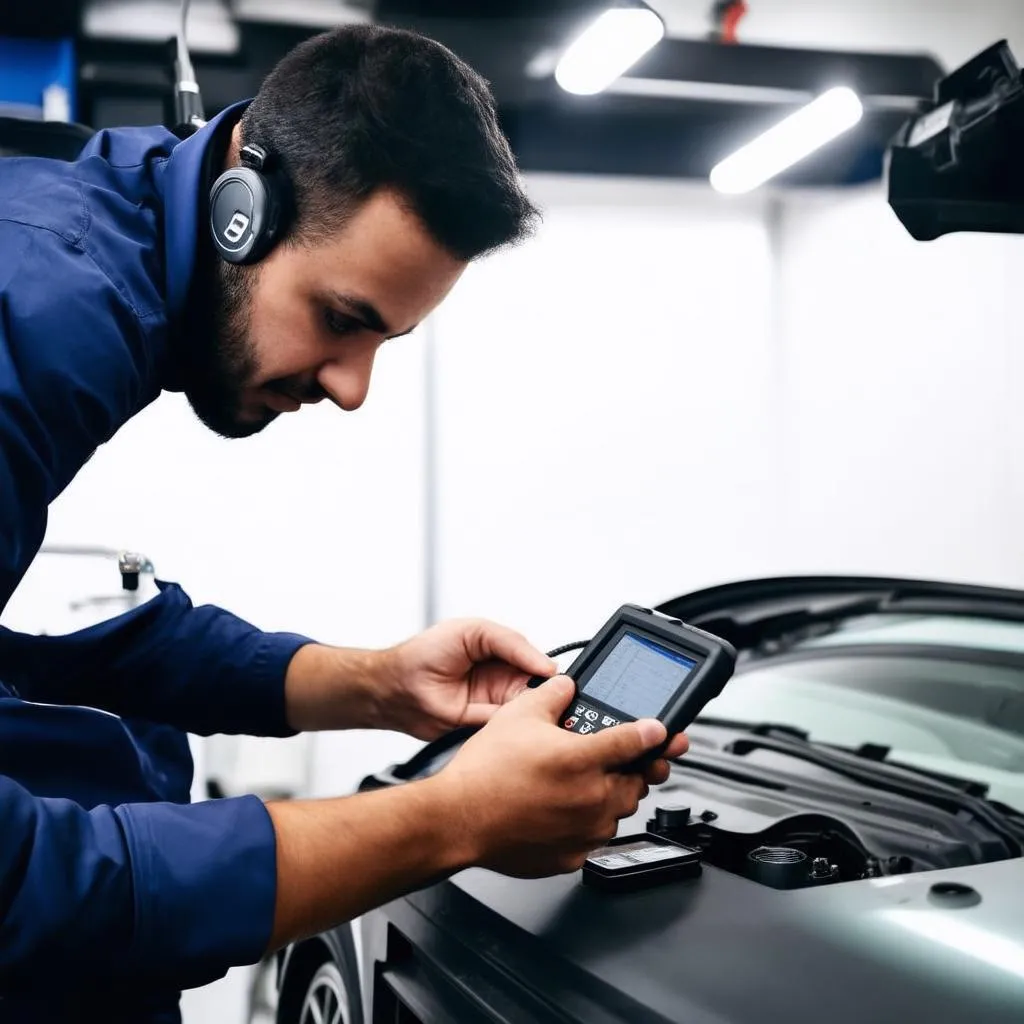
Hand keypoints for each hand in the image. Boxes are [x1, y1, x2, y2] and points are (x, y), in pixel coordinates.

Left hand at [376, 618, 557, 739]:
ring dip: (528, 712)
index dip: (548, 672)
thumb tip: (545, 663)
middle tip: (551, 697)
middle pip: (536, 690)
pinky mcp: (481, 726)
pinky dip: (509, 727)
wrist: (394, 685)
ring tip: (528, 707)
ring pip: (523, 712)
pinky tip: (509, 720)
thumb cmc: (425, 651)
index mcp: (503, 654)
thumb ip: (511, 642)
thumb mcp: (473, 631)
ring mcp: (492, 704)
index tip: (557, 678)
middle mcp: (501, 680)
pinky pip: (503, 728)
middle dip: (545, 695)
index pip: (537, 664)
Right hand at [432, 676, 688, 877]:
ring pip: (619, 812)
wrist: (458, 820)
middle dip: (636, 768)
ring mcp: (585, 832)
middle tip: (628, 759)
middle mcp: (593, 798)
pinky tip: (567, 810)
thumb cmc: (484, 773)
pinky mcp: (573, 856)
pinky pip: (595, 838)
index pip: (639, 741)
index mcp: (584, 760)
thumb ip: (552, 694)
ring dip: (613, 796)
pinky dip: (589, 823)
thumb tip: (566, 685)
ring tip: (588, 783)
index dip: (656, 734)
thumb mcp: (518, 713)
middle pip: (638, 781)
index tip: (664, 733)